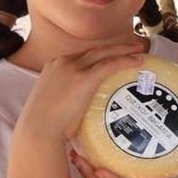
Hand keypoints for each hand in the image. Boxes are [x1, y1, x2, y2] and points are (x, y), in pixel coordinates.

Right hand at [13, 44, 147, 145]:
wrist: (38, 130)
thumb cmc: (43, 126)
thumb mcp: (52, 104)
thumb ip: (64, 98)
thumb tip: (76, 108)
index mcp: (54, 66)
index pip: (82, 56)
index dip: (100, 54)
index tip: (113, 54)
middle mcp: (63, 63)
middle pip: (94, 50)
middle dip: (115, 47)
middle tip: (133, 46)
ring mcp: (73, 69)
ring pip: (104, 53)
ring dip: (123, 50)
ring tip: (140, 50)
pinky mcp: (83, 79)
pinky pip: (109, 65)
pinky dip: (125, 61)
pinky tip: (138, 62)